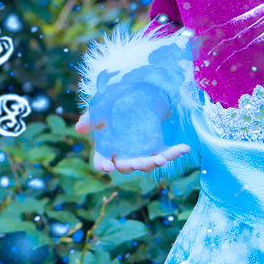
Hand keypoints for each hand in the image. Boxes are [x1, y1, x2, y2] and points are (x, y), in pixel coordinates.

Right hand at [74, 112, 190, 174]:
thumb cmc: (112, 105)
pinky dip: (175, 152)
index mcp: (105, 149)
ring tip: (162, 159)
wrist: (133, 97)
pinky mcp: (157, 148)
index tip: (107, 167)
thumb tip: (79, 128)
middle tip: (139, 162)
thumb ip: (91, 118)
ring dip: (154, 163)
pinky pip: (166, 153)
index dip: (103, 165)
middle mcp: (123, 156)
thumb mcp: (100, 108)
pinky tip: (185, 147)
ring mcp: (141, 154)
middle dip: (133, 165)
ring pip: (147, 164)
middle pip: (127, 166)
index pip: (101, 162)